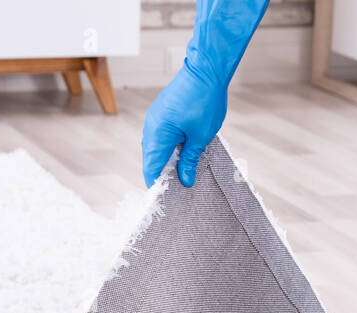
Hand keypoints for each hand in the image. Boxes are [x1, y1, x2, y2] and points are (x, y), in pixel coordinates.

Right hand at [141, 62, 226, 188]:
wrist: (206, 69)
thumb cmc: (205, 101)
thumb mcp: (200, 137)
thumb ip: (189, 160)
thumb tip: (184, 180)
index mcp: (157, 135)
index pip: (151, 167)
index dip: (157, 184)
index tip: (166, 199)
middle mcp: (151, 127)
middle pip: (151, 158)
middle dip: (163, 173)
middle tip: (179, 188)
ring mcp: (155, 118)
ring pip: (156, 147)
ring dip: (167, 159)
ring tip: (183, 172)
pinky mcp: (161, 112)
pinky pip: (160, 136)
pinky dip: (169, 147)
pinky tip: (183, 153)